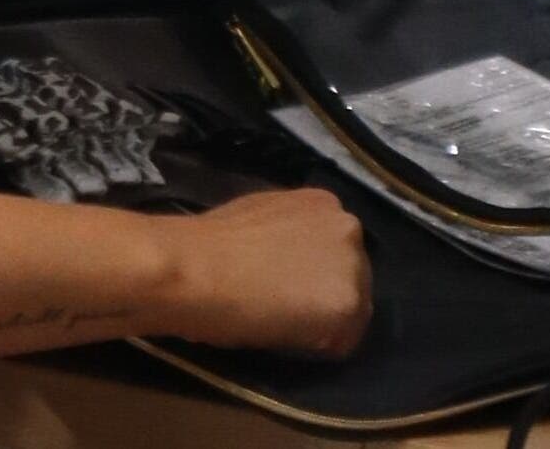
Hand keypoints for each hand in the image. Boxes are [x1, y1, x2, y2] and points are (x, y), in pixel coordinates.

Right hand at [161, 189, 370, 357]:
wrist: (196, 268)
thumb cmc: (210, 244)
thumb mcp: (259, 218)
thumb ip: (287, 235)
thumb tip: (286, 260)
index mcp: (323, 204)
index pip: (336, 252)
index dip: (312, 276)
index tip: (284, 286)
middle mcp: (347, 228)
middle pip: (351, 278)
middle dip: (324, 295)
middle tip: (284, 308)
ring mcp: (352, 266)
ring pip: (350, 310)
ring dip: (323, 321)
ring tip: (282, 323)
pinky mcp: (348, 305)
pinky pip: (341, 340)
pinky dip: (318, 346)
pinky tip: (285, 333)